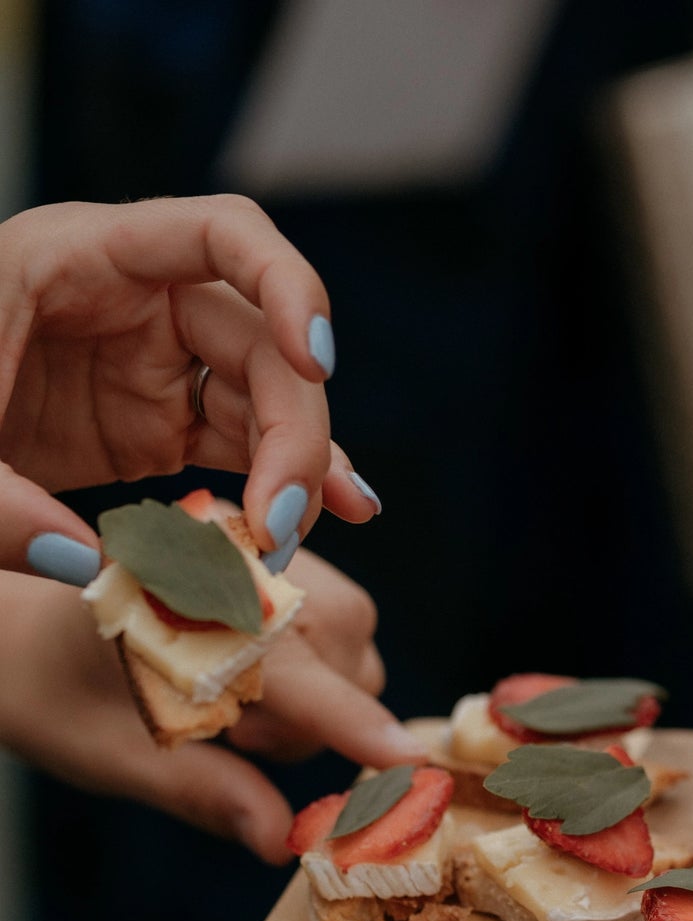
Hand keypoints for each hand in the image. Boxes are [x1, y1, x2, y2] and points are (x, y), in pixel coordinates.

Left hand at [0, 195, 378, 581]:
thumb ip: (0, 507)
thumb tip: (89, 568)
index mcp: (76, 256)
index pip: (220, 233)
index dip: (286, 286)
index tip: (315, 362)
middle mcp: (135, 300)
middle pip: (262, 341)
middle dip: (294, 429)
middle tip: (280, 526)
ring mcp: (153, 364)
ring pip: (266, 401)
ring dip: (295, 471)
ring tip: (287, 546)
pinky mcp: (157, 425)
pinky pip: (239, 449)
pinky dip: (278, 488)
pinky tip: (311, 523)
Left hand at [0, 545, 424, 861]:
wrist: (10, 629)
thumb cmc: (44, 688)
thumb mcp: (109, 753)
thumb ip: (203, 793)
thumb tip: (281, 841)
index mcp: (175, 596)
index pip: (283, 667)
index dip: (346, 721)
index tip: (405, 760)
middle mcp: (225, 552)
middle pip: (345, 634)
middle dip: (324, 706)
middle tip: (241, 737)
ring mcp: (250, 546)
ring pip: (350, 628)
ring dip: (320, 688)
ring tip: (237, 709)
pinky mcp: (264, 555)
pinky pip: (334, 614)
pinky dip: (314, 664)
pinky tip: (252, 679)